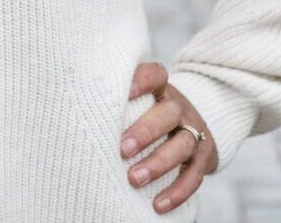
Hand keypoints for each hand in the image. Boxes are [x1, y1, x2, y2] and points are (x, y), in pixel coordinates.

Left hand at [120, 60, 217, 213]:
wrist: (192, 123)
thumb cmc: (151, 111)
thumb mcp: (142, 97)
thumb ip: (119, 99)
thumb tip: (77, 104)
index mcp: (162, 89)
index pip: (156, 74)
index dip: (142, 81)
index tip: (124, 92)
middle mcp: (179, 108)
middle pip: (168, 114)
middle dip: (145, 132)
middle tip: (122, 149)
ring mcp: (194, 132)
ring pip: (182, 145)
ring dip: (158, 163)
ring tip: (134, 179)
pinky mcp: (203, 158)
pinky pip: (194, 176)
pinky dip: (177, 192)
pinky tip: (158, 205)